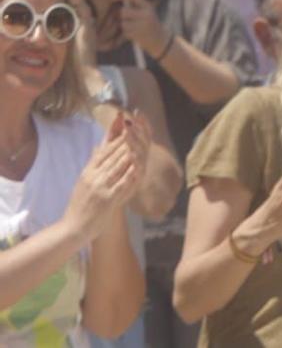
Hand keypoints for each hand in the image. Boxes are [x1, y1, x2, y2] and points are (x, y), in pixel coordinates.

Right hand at [64, 113, 141, 236]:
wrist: (73, 227)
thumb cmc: (80, 203)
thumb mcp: (85, 180)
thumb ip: (94, 163)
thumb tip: (98, 145)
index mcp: (88, 171)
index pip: (104, 149)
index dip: (115, 134)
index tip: (125, 120)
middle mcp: (93, 177)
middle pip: (112, 154)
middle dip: (125, 138)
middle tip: (137, 123)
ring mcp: (100, 187)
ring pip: (118, 165)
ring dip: (130, 152)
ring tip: (141, 138)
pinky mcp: (107, 199)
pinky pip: (122, 184)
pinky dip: (130, 173)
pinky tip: (139, 166)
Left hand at [110, 0, 168, 57]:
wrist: (160, 40)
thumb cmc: (150, 25)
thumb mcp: (147, 13)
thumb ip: (136, 8)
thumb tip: (119, 5)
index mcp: (148, 6)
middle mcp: (146, 14)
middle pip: (124, 11)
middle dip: (122, 16)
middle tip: (127, 19)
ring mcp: (142, 24)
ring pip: (123, 23)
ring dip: (125, 26)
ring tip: (135, 28)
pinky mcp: (138, 34)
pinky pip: (125, 32)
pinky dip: (127, 33)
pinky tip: (136, 34)